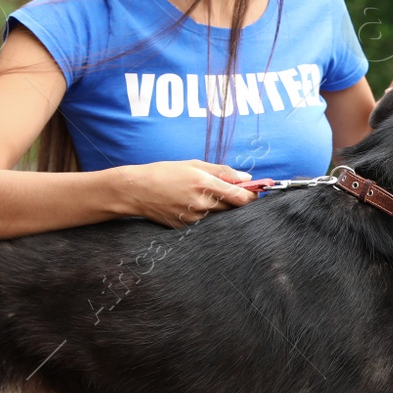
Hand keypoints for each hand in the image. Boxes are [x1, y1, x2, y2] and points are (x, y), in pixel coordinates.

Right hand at [114, 160, 256, 227]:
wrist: (136, 191)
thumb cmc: (164, 173)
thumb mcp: (193, 164)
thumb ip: (222, 171)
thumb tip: (246, 177)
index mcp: (205, 184)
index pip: (241, 197)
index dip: (253, 195)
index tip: (257, 192)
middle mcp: (202, 203)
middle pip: (233, 208)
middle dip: (237, 200)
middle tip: (233, 192)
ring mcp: (194, 218)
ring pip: (219, 215)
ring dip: (220, 206)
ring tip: (204, 195)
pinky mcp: (186, 227)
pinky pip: (205, 221)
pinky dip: (206, 213)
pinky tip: (192, 203)